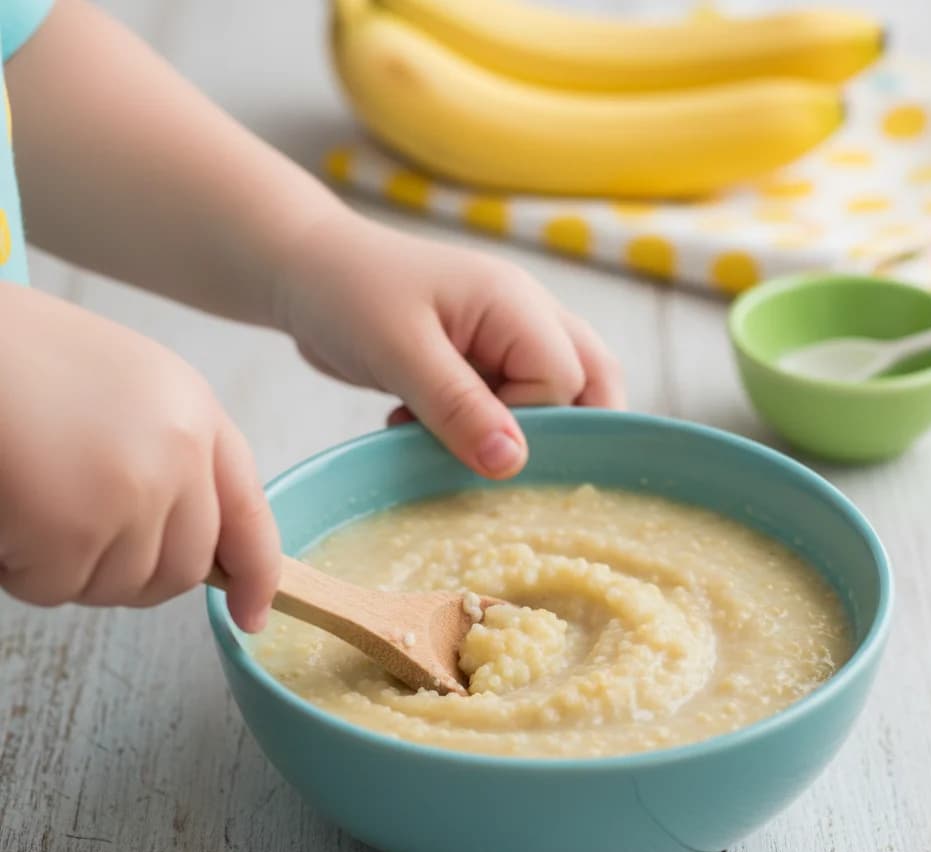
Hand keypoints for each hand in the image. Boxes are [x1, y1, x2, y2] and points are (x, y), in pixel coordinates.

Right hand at [0, 284, 278, 630]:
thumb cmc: (17, 359)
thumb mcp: (125, 388)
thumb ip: (170, 454)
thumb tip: (190, 539)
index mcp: (195, 410)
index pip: (249, 512)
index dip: (257, 573)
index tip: (252, 613)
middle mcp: (180, 451)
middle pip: (185, 568)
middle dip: (132, 576)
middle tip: (74, 544)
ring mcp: (133, 490)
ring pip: (117, 585)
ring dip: (67, 569)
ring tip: (30, 506)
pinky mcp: (73, 526)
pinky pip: (55, 587)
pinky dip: (21, 570)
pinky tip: (7, 515)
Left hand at [275, 212, 625, 477]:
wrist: (303, 271)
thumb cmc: (347, 293)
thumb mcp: (400, 352)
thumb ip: (458, 406)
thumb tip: (513, 463)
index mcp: (516, 304)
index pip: (563, 380)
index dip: (527, 422)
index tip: (471, 441)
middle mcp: (526, 316)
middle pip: (593, 379)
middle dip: (567, 431)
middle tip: (514, 468)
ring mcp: (506, 336)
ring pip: (557, 392)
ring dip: (517, 431)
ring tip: (463, 445)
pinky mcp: (480, 358)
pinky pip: (511, 401)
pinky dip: (483, 429)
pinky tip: (430, 432)